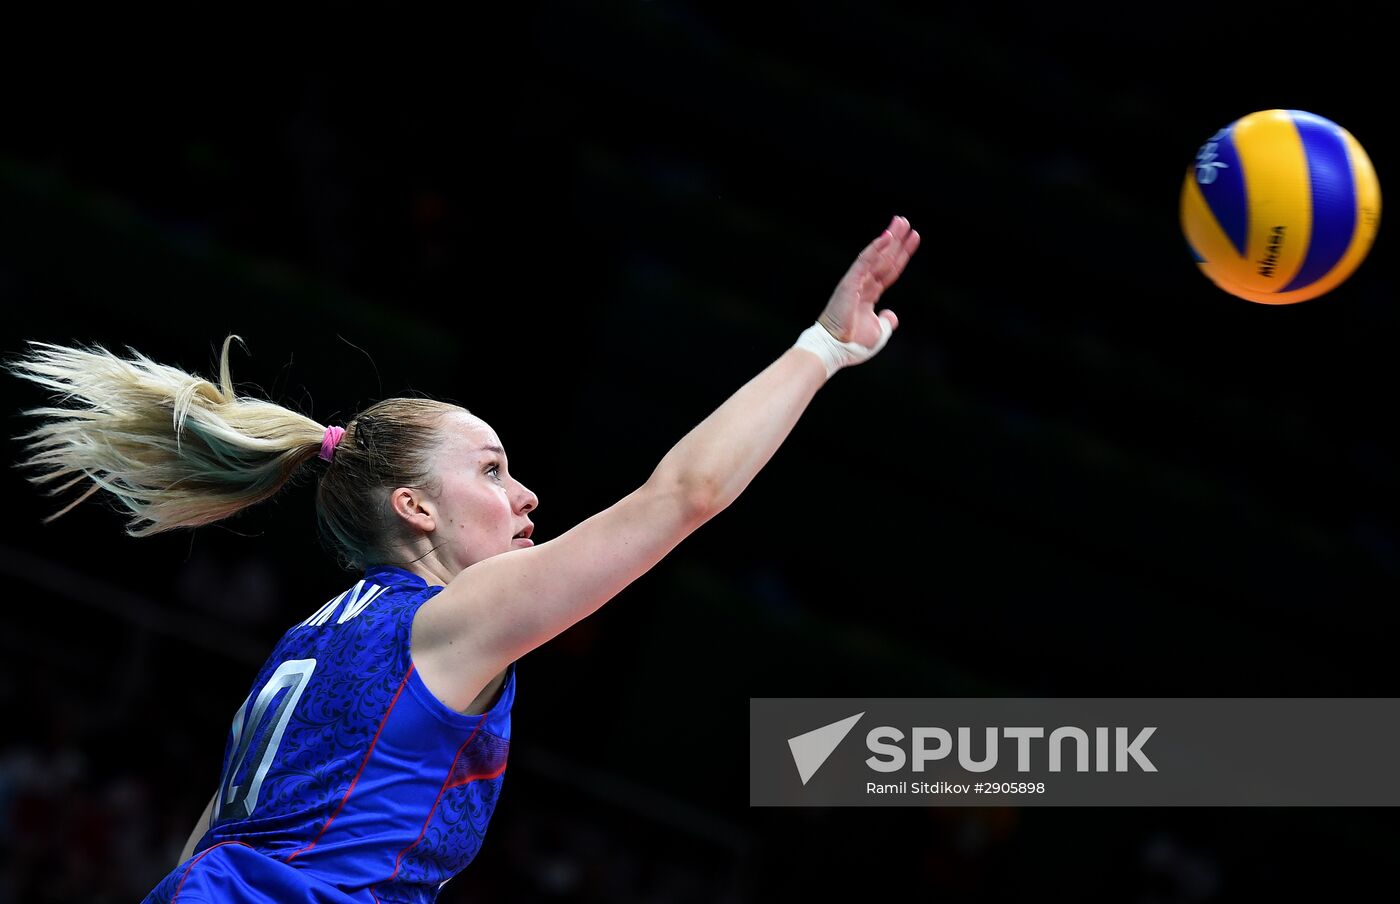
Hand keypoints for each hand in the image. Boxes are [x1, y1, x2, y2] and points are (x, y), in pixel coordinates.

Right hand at [817, 215, 919, 346]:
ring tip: (901, 222)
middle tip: (906, 222)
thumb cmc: (853, 343)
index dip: (902, 254)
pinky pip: (865, 262)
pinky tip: (887, 236)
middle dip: (897, 240)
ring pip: (876, 255)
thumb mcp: (879, 333)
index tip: (914, 238)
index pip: (890, 270)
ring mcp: (856, 282)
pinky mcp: (850, 283)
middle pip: (885, 258)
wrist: (835, 349)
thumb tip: (892, 315)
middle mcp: (863, 284)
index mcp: (869, 294)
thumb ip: (887, 321)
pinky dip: (876, 248)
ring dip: (889, 238)